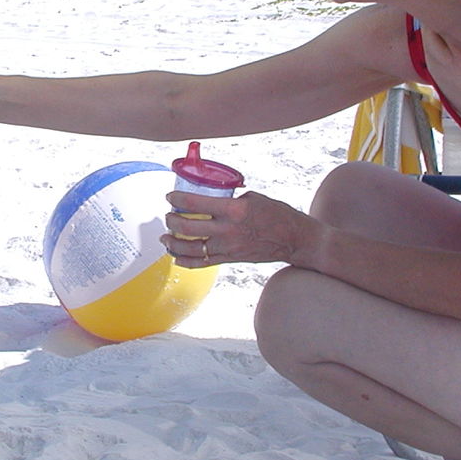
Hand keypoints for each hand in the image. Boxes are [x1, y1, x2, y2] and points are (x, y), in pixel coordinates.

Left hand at [162, 189, 310, 267]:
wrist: (294, 239)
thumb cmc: (276, 214)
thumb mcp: (253, 198)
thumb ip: (230, 199)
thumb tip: (210, 196)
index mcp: (234, 210)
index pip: (196, 203)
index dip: (177, 199)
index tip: (170, 197)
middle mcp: (228, 230)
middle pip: (188, 227)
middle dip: (171, 221)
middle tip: (168, 215)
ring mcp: (228, 247)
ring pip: (190, 248)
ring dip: (172, 242)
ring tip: (165, 237)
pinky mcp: (230, 259)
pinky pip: (202, 263)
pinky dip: (185, 261)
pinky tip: (176, 256)